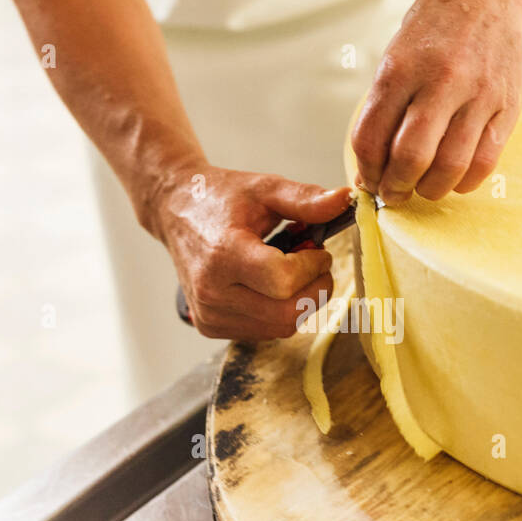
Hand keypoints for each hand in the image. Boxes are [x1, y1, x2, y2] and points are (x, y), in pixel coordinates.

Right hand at [150, 164, 349, 340]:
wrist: (176, 212)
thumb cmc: (222, 198)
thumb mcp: (265, 188)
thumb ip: (305, 199)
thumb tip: (345, 200)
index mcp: (223, 253)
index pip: (284, 280)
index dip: (312, 266)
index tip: (316, 249)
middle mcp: (212, 291)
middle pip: (286, 313)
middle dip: (315, 289)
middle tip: (315, 263)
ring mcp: (210, 314)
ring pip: (280, 327)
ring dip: (300, 302)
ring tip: (290, 270)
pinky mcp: (210, 327)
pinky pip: (264, 332)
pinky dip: (280, 312)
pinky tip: (270, 286)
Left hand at [352, 0, 521, 204]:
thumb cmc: (435, 29)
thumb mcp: (396, 58)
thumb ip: (384, 110)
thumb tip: (372, 168)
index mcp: (400, 69)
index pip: (370, 138)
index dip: (366, 171)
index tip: (369, 182)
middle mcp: (439, 80)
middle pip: (410, 157)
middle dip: (396, 188)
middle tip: (395, 193)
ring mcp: (477, 94)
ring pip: (450, 166)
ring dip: (430, 189)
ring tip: (424, 187)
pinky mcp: (507, 105)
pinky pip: (485, 161)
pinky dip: (465, 181)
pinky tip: (455, 178)